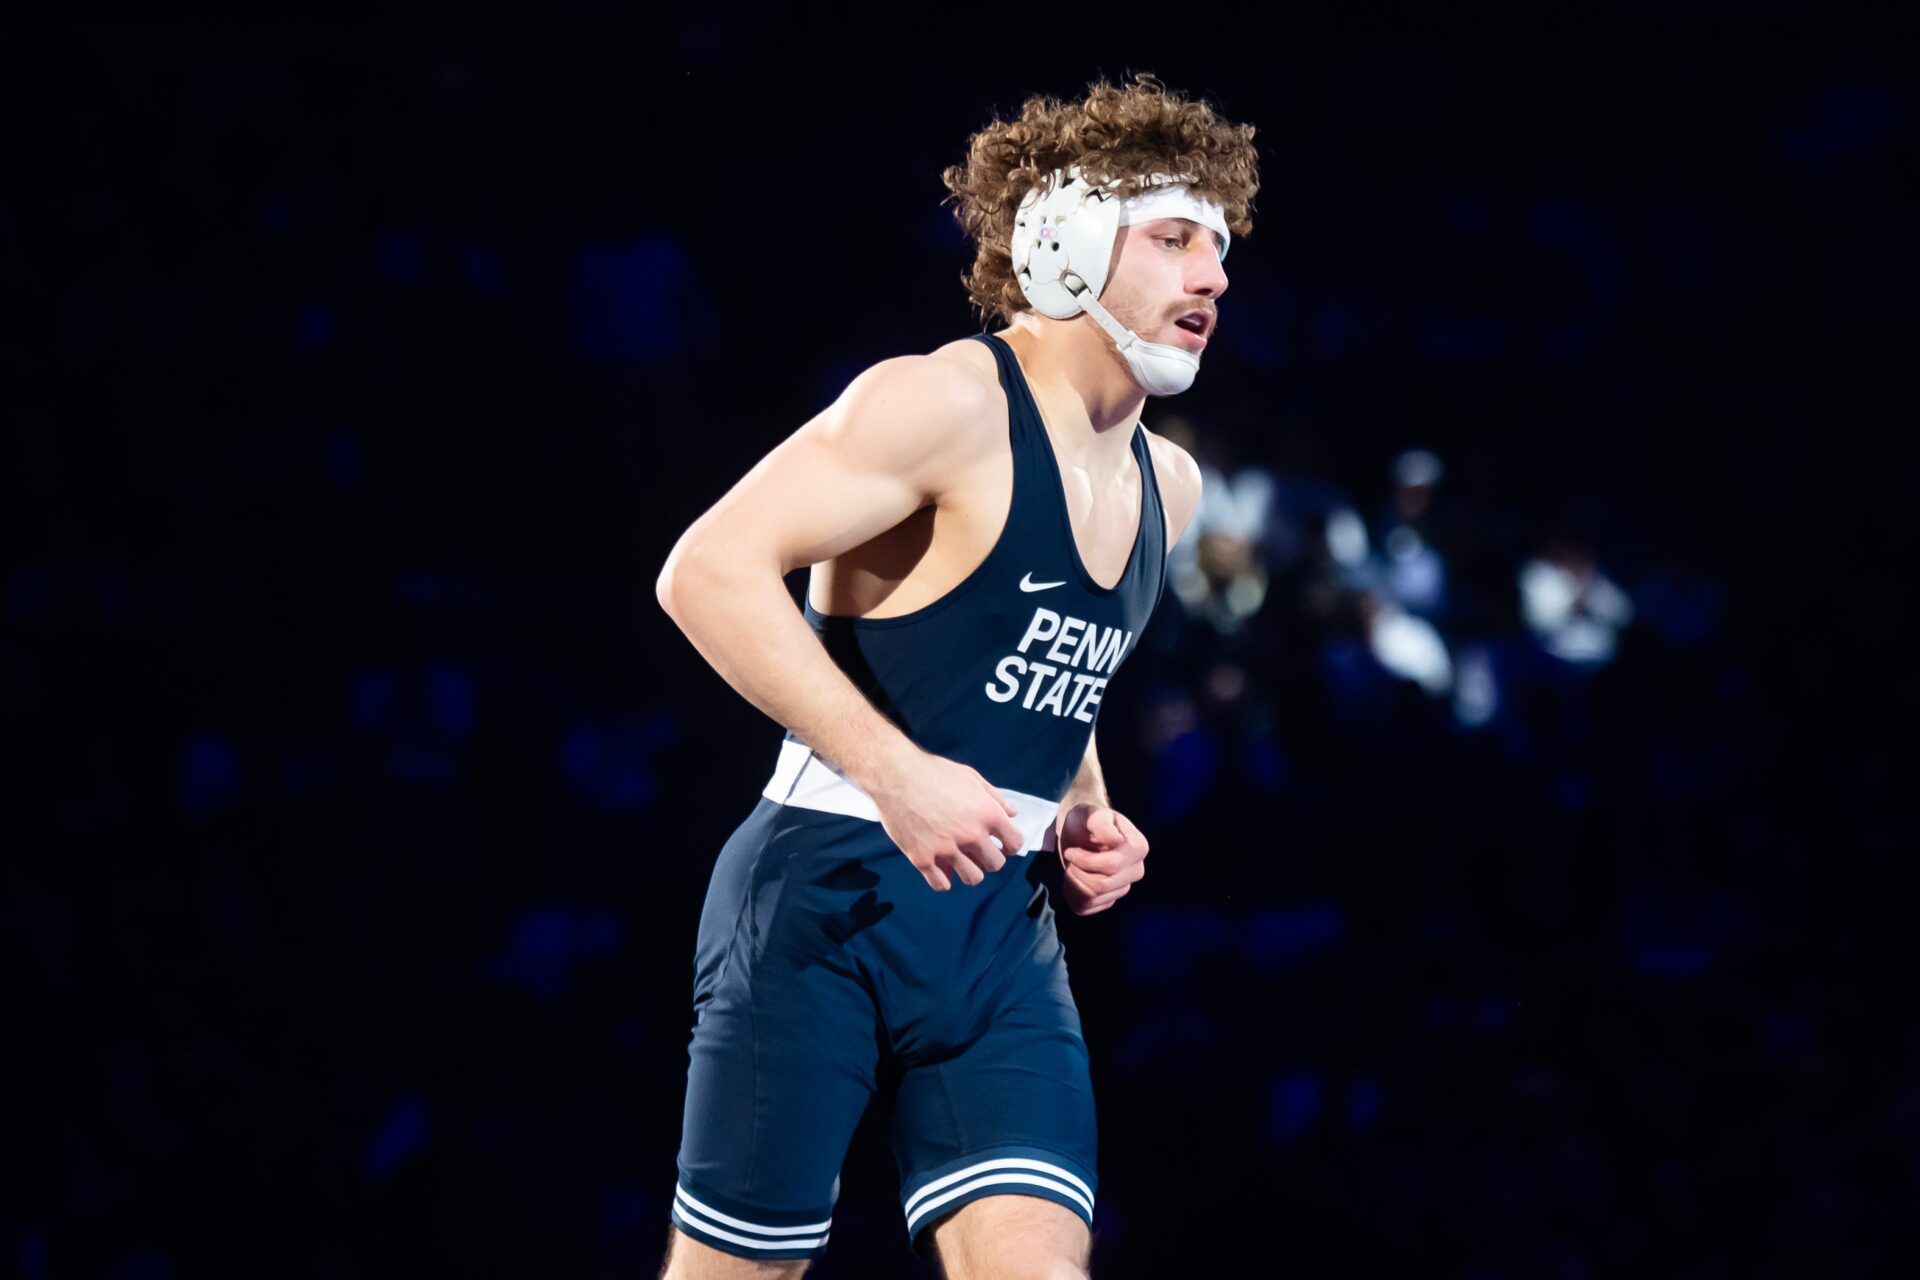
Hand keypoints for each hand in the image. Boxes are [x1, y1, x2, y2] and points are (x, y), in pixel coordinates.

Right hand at [866, 746, 1025, 891]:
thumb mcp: (970, 777)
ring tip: (960, 860)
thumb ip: (994, 797)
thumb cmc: (933, 772)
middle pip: (995, 865)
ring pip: (973, 878)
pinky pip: (942, 884)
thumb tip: (1012, 814)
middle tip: (978, 851)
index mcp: (987, 813)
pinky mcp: (922, 858)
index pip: (1015, 844)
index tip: (1001, 843)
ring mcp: (946, 849)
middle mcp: (970, 834)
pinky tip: (940, 867)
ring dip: (969, 871)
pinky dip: (944, 880)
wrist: (894, 775)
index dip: (1010, 844)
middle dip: (990, 858)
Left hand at [1054, 804, 1148, 915]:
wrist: (1079, 830)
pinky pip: (1086, 907)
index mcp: (1139, 847)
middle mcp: (1136, 870)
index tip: (1071, 850)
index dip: (1085, 861)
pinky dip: (1072, 894)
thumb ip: (1102, 823)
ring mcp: (1123, 887)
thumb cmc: (1087, 820)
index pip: (1112, 866)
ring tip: (1071, 866)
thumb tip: (1116, 841)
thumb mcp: (1092, 814)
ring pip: (1093, 897)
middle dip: (1078, 871)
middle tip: (1070, 857)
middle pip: (1102, 884)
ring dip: (1073, 881)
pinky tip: (1072, 879)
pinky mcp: (1108, 900)